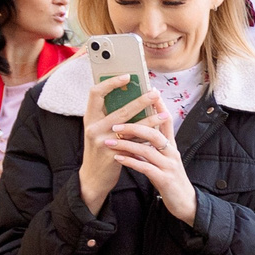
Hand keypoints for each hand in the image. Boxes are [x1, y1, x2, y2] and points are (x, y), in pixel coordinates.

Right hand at [79, 77, 152, 214]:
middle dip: (140, 100)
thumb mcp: (99, 131)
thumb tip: (132, 97)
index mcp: (90, 118)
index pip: (95, 93)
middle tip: (155, 92)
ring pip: (130, 126)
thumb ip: (110, 116)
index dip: (110, 83)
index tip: (127, 76)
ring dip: (150, 119)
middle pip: (119, 109)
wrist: (93, 178)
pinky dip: (147, 137)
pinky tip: (160, 133)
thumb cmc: (100, 151)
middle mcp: (94, 128)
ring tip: (164, 112)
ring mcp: (102, 141)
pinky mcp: (112, 154)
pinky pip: (134, 143)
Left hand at [102, 102, 197, 222]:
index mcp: (171, 147)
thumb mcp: (163, 161)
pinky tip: (118, 159)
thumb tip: (135, 134)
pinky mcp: (164, 179)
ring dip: (126, 144)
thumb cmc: (171, 180)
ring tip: (110, 141)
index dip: (158, 107)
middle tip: (115, 123)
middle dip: (134, 126)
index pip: (166, 121)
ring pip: (146, 150)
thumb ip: (151, 148)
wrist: (185, 203)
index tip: (147, 93)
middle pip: (154, 133)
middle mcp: (171, 153)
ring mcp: (169, 166)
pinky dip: (130, 162)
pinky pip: (145, 167)